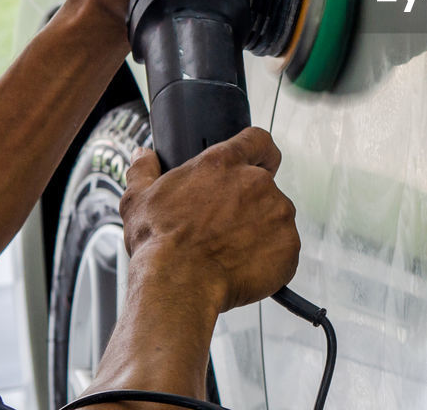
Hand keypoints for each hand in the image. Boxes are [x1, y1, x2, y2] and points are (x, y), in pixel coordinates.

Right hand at [119, 127, 299, 312]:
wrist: (178, 285)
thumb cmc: (160, 244)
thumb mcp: (138, 200)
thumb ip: (144, 171)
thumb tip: (143, 156)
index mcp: (224, 164)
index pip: (258, 140)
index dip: (260, 152)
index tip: (259, 162)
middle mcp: (257, 183)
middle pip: (264, 186)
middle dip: (249, 205)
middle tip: (223, 228)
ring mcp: (278, 213)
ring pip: (275, 218)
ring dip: (260, 231)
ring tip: (229, 251)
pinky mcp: (288, 246)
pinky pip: (284, 249)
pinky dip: (269, 258)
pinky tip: (242, 267)